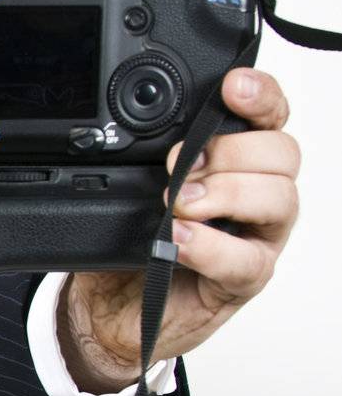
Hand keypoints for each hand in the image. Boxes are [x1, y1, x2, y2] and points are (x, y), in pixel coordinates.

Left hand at [60, 67, 300, 391]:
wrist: (111, 308)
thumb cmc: (131, 242)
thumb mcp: (132, 187)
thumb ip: (146, 156)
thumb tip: (136, 129)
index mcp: (238, 160)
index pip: (269, 116)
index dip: (261, 96)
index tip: (233, 87)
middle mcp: (258, 194)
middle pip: (283, 153)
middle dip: (232, 150)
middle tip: (177, 164)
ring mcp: (256, 238)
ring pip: (279, 199)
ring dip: (227, 194)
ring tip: (179, 204)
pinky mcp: (244, 280)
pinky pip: (246, 259)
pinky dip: (211, 246)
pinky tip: (181, 238)